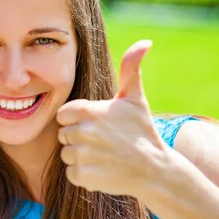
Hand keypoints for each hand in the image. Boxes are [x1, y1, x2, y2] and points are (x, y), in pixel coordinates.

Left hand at [56, 40, 170, 196]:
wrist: (155, 170)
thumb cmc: (142, 131)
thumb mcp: (135, 98)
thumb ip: (131, 68)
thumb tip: (145, 42)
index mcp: (89, 111)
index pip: (63, 114)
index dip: (76, 120)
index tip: (94, 124)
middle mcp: (84, 132)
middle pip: (64, 135)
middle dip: (79, 138)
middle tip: (103, 141)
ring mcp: (84, 155)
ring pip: (67, 154)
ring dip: (81, 157)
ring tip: (103, 155)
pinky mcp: (85, 176)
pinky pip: (71, 173)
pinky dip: (83, 174)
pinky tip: (102, 170)